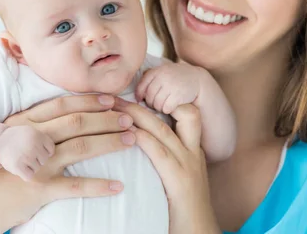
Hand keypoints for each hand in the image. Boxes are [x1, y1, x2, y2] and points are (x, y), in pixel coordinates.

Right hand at [0, 94, 136, 233]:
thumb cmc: (0, 166)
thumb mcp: (12, 135)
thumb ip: (36, 121)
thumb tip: (67, 111)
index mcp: (26, 121)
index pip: (63, 105)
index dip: (90, 101)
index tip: (112, 99)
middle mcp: (32, 138)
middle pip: (77, 123)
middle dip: (107, 119)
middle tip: (130, 118)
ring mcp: (37, 163)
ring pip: (80, 148)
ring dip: (109, 142)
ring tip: (131, 140)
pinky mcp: (40, 188)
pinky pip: (75, 186)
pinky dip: (99, 186)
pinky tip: (118, 186)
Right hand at [0, 125, 54, 180]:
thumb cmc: (18, 139)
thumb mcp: (32, 133)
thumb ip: (43, 141)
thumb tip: (54, 155)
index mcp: (37, 135)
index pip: (51, 150)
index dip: (44, 151)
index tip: (35, 149)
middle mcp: (32, 145)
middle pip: (44, 160)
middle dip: (36, 159)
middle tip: (25, 154)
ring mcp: (25, 156)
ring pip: (37, 168)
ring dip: (30, 167)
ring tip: (20, 159)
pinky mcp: (17, 166)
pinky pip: (29, 176)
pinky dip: (25, 174)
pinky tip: (19, 167)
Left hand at [114, 98, 221, 233]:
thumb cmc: (183, 211)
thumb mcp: (178, 178)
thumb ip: (166, 161)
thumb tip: (139, 145)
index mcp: (192, 152)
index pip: (187, 115)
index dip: (167, 101)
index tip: (139, 95)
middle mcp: (193, 154)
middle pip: (173, 115)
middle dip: (142, 103)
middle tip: (116, 94)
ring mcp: (188, 166)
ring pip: (163, 129)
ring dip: (136, 115)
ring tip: (113, 106)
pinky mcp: (180, 181)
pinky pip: (159, 152)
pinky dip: (141, 138)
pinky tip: (125, 132)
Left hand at [136, 62, 203, 113]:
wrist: (197, 78)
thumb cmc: (176, 77)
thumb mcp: (163, 72)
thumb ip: (150, 79)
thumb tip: (137, 96)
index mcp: (156, 71)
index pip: (142, 85)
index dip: (139, 95)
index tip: (140, 100)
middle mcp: (162, 77)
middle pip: (149, 97)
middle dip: (151, 103)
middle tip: (155, 104)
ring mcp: (170, 85)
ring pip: (157, 104)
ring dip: (159, 108)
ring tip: (163, 105)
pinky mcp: (178, 95)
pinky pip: (166, 108)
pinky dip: (167, 110)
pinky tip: (170, 107)